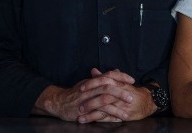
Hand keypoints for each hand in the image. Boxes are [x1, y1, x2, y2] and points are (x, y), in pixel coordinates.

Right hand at [34, 68, 148, 122]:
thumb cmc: (76, 92)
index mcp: (92, 81)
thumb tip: (116, 72)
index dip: (121, 77)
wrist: (59, 102)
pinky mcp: (83, 111)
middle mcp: (90, 89)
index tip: (132, 80)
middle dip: (120, 92)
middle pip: (107, 88)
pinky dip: (108, 117)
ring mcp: (86, 100)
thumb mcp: (89, 83)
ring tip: (126, 113)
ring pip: (103, 102)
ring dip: (116, 108)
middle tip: (131, 97)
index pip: (108, 75)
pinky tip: (116, 120)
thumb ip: (102, 78)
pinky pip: (97, 114)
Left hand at [78, 68, 155, 122]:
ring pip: (105, 107)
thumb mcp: (119, 82)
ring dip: (91, 112)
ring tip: (80, 116)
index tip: (81, 88)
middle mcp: (120, 92)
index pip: (104, 80)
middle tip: (78, 104)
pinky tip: (89, 121)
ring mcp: (121, 104)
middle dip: (90, 100)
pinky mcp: (123, 114)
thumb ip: (105, 77)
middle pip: (103, 94)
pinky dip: (98, 119)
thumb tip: (93, 71)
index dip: (92, 84)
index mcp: (119, 83)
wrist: (147, 101)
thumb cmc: (131, 91)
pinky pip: (108, 117)